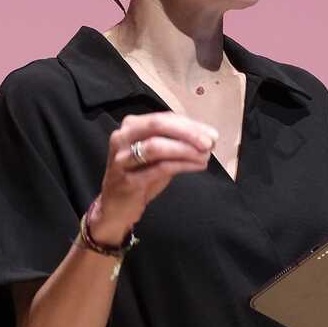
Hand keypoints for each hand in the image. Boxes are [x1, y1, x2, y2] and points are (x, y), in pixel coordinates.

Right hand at [91, 112, 218, 244]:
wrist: (115, 207)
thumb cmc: (139, 177)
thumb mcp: (157, 156)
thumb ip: (176, 143)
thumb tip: (208, 138)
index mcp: (131, 125)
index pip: (164, 118)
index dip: (191, 124)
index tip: (212, 134)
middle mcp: (122, 137)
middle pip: (158, 125)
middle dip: (188, 133)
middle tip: (210, 142)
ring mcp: (122, 159)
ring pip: (156, 146)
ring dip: (186, 150)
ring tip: (205, 156)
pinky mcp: (127, 180)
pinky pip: (159, 168)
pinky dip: (182, 165)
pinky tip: (197, 166)